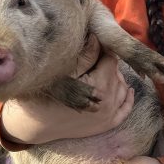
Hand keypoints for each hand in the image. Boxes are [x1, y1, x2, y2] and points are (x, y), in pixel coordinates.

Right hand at [0, 37, 133, 143]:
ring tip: (102, 69)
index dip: (102, 50)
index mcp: (100, 86)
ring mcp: (109, 115)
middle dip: (107, 63)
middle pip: (117, 73)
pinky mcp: (107, 124)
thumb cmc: (45, 95)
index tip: (93, 46)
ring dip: (116, 77)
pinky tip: (128, 89)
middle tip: (93, 57)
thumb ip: (85, 55)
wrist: (35, 125)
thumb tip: (98, 38)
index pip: (111, 59)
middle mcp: (109, 102)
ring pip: (123, 88)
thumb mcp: (64, 71)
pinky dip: (128, 99)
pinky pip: (125, 110)